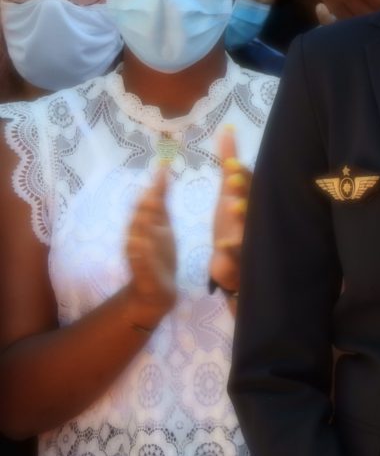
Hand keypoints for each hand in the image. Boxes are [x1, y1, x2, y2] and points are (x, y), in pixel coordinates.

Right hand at [125, 165, 176, 322]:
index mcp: (148, 224)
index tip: (166, 164)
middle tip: (158, 178)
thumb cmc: (159, 257)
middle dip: (149, 196)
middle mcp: (138, 234)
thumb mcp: (163, 229)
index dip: (158, 184)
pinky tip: (141, 242)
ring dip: (143, 217)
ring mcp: (137, 252)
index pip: (152, 200)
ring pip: (138, 232)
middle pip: (142, 212)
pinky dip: (140, 251)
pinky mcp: (141, 270)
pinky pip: (139, 260)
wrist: (154, 291)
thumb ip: (161, 207)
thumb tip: (162, 180)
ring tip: (150, 200)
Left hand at [209, 126, 248, 294]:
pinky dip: (231, 249)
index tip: (230, 166)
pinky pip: (238, 254)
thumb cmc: (232, 220)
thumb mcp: (228, 189)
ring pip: (249, 225)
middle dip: (244, 191)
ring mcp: (251, 237)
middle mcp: (254, 215)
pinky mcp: (243, 258)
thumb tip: (226, 128)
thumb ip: (229, 160)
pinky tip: (223, 244)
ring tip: (233, 207)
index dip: (242, 175)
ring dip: (242, 215)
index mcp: (250, 197)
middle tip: (232, 180)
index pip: (250, 183)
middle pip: (252, 201)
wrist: (232, 259)